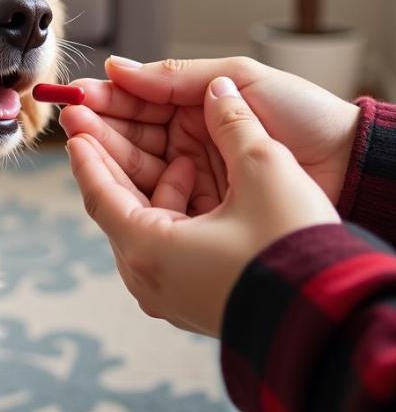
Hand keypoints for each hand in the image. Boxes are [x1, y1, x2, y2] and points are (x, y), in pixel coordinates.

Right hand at [59, 56, 359, 214]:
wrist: (353, 167)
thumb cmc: (305, 116)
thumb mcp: (238, 79)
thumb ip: (174, 77)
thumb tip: (118, 67)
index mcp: (199, 105)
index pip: (142, 100)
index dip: (108, 97)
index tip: (78, 96)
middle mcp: (192, 139)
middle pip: (134, 133)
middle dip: (101, 124)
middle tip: (71, 119)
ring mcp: (197, 175)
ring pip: (141, 165)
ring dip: (110, 153)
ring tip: (82, 143)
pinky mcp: (205, 209)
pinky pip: (162, 198)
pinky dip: (136, 189)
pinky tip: (115, 179)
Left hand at [66, 76, 339, 335]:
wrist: (334, 321)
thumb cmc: (293, 251)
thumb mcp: (264, 171)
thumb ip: (232, 124)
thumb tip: (219, 90)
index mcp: (148, 249)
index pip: (100, 194)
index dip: (88, 154)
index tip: (76, 127)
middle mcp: (147, 278)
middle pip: (116, 207)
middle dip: (111, 159)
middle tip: (98, 123)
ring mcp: (168, 293)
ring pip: (142, 224)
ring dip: (151, 182)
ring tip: (173, 151)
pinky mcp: (192, 298)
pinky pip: (165, 244)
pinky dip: (173, 207)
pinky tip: (195, 179)